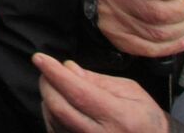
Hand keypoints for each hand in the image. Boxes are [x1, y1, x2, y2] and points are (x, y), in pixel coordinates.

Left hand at [33, 54, 170, 132]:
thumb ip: (97, 80)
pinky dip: (50, 113)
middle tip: (47, 69)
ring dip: (48, 98)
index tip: (40, 58)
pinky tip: (59, 104)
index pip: (78, 92)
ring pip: (53, 118)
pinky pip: (54, 129)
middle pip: (58, 107)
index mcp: (119, 116)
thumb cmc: (143, 117)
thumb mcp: (130, 90)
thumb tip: (68, 68)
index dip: (55, 73)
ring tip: (58, 87)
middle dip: (47, 83)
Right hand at [94, 0, 183, 57]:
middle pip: (154, 12)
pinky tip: (180, 40)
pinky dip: (171, 47)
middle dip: (179, 12)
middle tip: (183, 8)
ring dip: (177, 30)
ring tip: (181, 23)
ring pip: (155, 33)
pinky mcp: (115, 37)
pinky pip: (148, 49)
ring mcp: (110, 16)